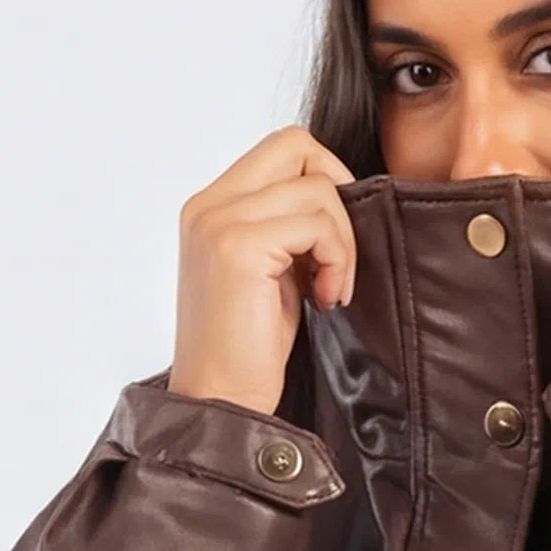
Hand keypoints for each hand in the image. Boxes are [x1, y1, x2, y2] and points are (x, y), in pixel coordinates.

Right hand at [169, 125, 358, 414]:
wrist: (221, 404)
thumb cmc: (249, 350)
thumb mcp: (271, 272)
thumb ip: (288, 226)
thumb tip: (341, 196)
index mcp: (211, 206)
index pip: (283, 149)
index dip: (325, 182)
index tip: (332, 241)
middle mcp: (208, 204)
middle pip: (298, 146)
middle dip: (339, 196)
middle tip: (340, 255)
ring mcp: (219, 221)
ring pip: (316, 187)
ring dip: (342, 240)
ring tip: (330, 289)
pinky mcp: (239, 246)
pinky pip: (317, 223)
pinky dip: (338, 260)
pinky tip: (326, 300)